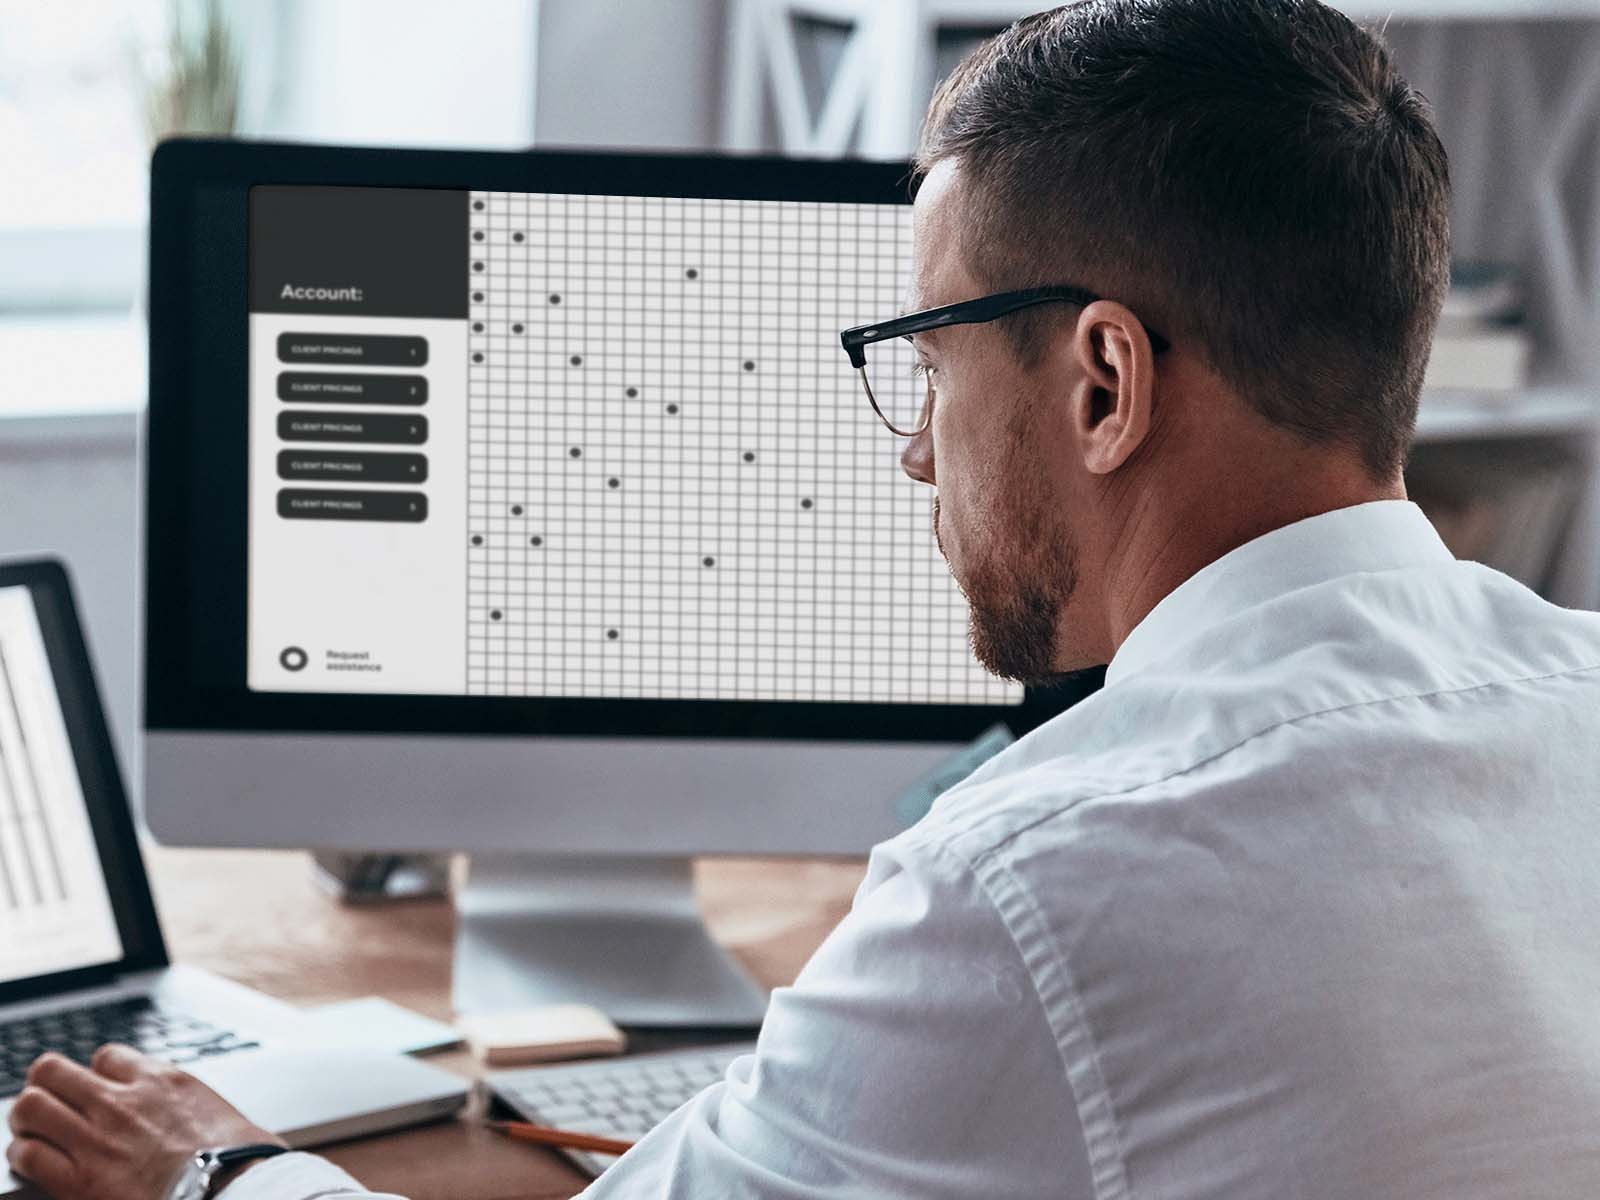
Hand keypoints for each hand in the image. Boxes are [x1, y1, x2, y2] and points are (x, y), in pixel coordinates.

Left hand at [6, 1045, 284, 1199]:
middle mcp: (122, 1102)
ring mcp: (97, 1139)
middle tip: (50, 1102)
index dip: (97, 1074)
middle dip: (46, 1085)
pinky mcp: (78, 1181)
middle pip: (53, 1070)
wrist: (231, 1192)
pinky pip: (29, 1155)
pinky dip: (24, 1155)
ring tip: (33, 1130)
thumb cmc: (241, 1159)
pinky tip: (34, 1161)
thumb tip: (200, 1118)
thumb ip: (190, 1105)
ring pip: (30, 1105)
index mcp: (161, 1080)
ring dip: (27, 1118)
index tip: (100, 1090)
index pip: (106, 1056)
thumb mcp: (220, 1114)